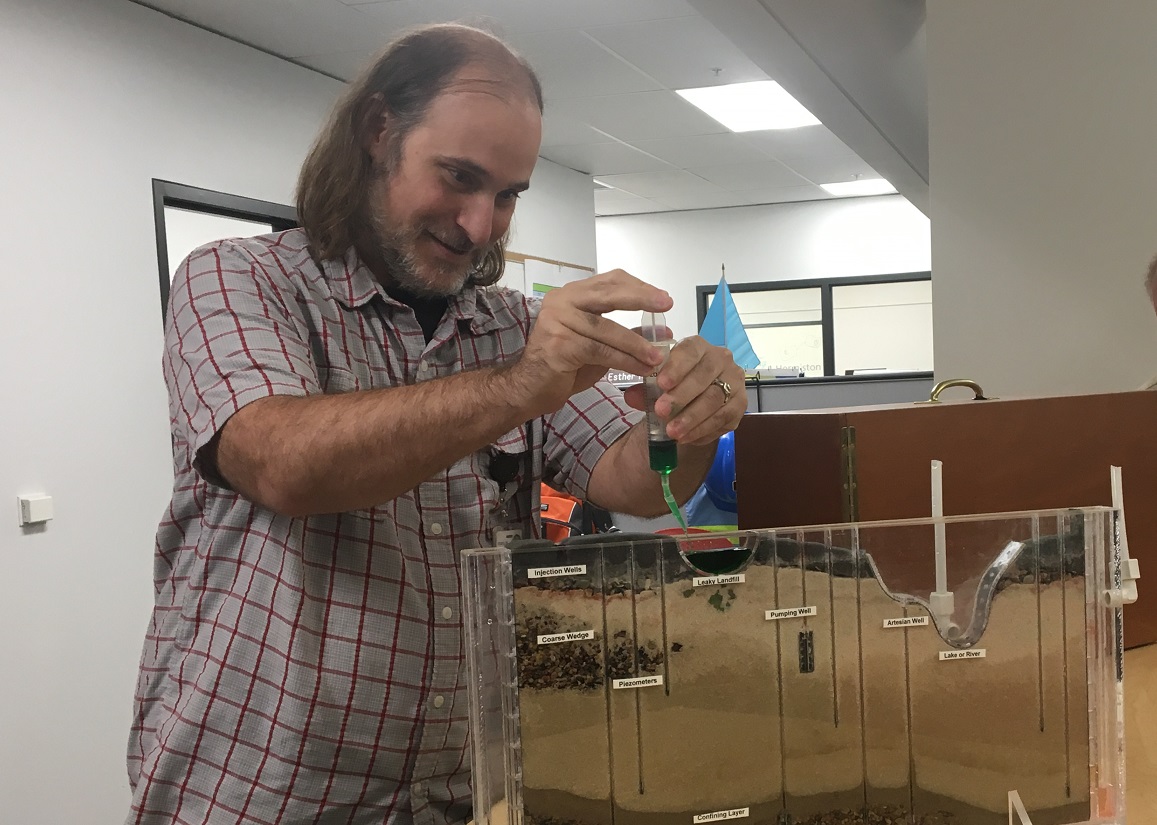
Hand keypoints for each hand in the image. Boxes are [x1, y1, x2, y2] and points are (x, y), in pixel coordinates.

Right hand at [506, 269, 672, 415]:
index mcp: (571, 295)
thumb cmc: (564, 366)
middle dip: (641, 298)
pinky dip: (624, 360)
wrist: (529, 389)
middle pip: (608, 294)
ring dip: (636, 343)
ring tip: (658, 356)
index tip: (663, 298)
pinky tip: (641, 369)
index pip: (609, 282)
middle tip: (666, 303)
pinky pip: (600, 350)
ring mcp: (557, 321)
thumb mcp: (601, 346)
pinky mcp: (559, 344)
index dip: (638, 287)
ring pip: (607, 328)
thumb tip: (662, 330)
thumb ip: (627, 334)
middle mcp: (561, 301)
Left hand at [622, 336, 745, 445]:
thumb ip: (645, 389)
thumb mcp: (656, 384)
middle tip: (661, 411)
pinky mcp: (740, 405)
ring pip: (715, 400)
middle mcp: (721, 360)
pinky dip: (703, 430)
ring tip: (672, 432)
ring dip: (692, 418)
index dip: (676, 367)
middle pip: (704, 376)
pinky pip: (723, 419)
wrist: (692, 401)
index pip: (690, 351)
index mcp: (699, 347)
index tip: (661, 383)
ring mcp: (734, 382)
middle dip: (681, 396)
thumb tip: (632, 396)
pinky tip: (686, 438)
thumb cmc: (674, 386)